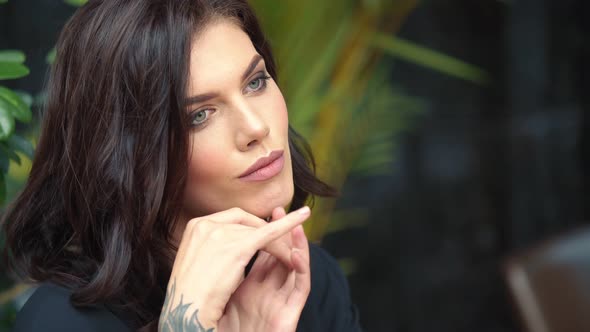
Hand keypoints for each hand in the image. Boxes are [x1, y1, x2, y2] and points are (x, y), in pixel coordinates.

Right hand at [158, 206, 310, 331]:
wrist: (186, 312)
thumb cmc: (190, 296)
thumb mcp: (196, 263)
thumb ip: (211, 249)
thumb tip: (227, 250)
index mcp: (195, 226)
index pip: (230, 219)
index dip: (248, 227)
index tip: (260, 234)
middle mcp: (207, 223)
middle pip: (246, 222)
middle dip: (265, 232)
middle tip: (280, 245)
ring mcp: (221, 233)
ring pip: (260, 230)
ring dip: (277, 242)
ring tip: (289, 253)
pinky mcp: (239, 247)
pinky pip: (269, 232)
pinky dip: (288, 224)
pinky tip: (303, 217)